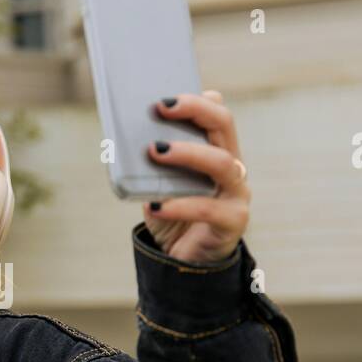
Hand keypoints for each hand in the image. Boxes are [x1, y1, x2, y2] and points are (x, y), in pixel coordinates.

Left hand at [142, 89, 250, 263]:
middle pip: (224, 124)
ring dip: (187, 152)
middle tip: (160, 107)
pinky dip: (179, 205)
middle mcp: (233, 167)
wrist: (184, 264)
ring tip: (155, 150)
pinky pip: (208, 208)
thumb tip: (123, 137)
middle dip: (194, 110)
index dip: (196, 100)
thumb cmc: (171, 217)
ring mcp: (237, 193)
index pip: (217, 113)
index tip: (163, 97)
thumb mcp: (157, 184)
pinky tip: (155, 205)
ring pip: (221, 162)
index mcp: (218, 151)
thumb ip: (151, 162)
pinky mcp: (233, 222)